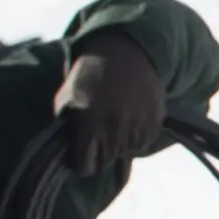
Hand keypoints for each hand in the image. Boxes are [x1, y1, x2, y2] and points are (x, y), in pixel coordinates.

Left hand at [51, 34, 165, 173]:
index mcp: (91, 123)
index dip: (81, 163)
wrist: (124, 52)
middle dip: (99, 154)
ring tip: (113, 128)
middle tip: (96, 138)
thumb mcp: (65, 98)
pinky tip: (129, 121)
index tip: (80, 158)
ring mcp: (139, 124)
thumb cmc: (88, 76)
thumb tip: (63, 150)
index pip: (86, 166)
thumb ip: (63, 126)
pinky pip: (144, 141)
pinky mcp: (156, 119)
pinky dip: (136, 137)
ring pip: (127, 152)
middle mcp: (116, 127)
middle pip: (107, 160)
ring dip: (119, 145)